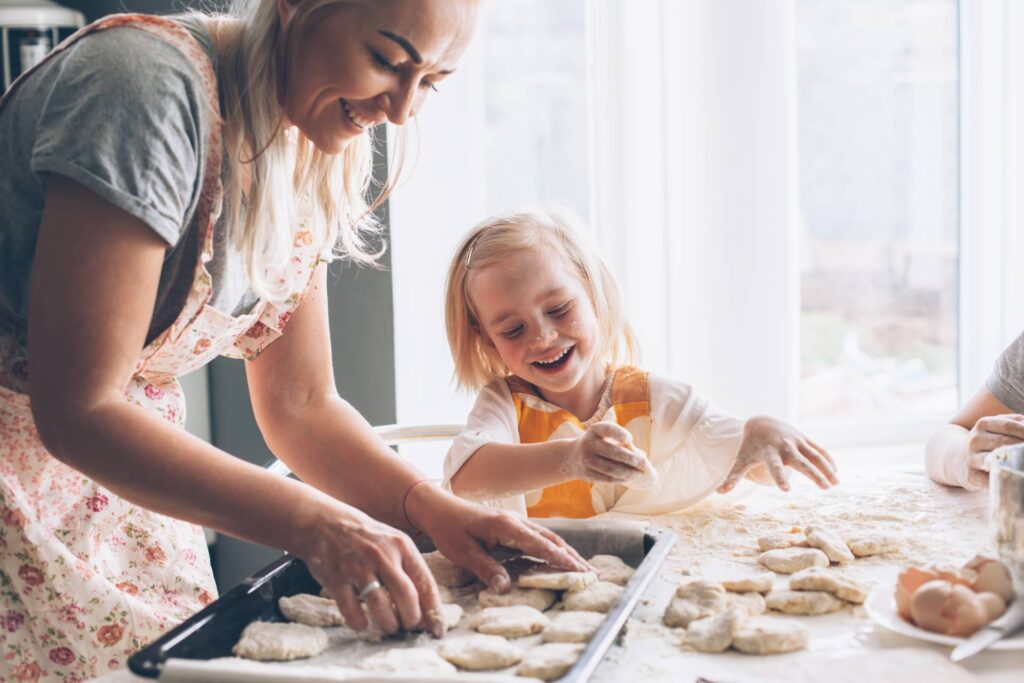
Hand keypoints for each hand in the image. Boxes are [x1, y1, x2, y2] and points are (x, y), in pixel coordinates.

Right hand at [294, 499, 443, 637]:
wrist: (323, 522)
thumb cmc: (363, 536)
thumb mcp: (391, 540)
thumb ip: (406, 566)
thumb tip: (424, 603)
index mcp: (401, 546)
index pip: (425, 582)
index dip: (434, 610)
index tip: (438, 629)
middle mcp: (382, 555)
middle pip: (407, 597)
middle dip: (412, 619)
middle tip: (409, 626)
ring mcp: (358, 567)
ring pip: (381, 608)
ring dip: (388, 624)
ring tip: (389, 626)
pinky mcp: (336, 579)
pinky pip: (352, 612)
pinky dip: (360, 623)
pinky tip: (362, 623)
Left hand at [406, 484, 589, 593]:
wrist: (436, 507)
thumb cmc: (448, 529)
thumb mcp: (463, 552)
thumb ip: (486, 569)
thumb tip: (507, 588)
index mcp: (507, 526)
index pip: (542, 545)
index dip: (562, 560)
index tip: (580, 571)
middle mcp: (516, 522)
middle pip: (552, 540)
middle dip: (573, 557)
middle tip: (591, 574)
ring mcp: (514, 522)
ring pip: (547, 537)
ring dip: (566, 552)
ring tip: (582, 568)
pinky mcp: (510, 526)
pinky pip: (537, 537)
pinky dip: (552, 549)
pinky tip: (558, 559)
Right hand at [565, 422, 647, 483]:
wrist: (573, 457)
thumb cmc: (599, 444)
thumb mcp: (607, 438)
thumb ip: (624, 443)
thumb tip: (642, 455)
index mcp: (595, 430)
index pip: (607, 429)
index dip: (619, 434)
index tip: (630, 439)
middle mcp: (589, 443)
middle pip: (612, 451)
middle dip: (630, 458)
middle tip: (643, 464)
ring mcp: (587, 460)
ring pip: (610, 468)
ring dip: (628, 472)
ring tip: (639, 474)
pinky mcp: (587, 474)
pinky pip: (607, 478)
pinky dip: (620, 479)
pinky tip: (629, 478)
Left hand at [717, 415, 837, 492]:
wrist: (761, 422)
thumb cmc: (751, 446)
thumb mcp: (742, 459)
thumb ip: (733, 476)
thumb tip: (718, 492)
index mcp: (768, 453)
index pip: (774, 467)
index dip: (779, 477)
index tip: (786, 490)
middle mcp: (784, 446)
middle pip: (801, 461)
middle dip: (813, 474)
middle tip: (825, 487)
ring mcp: (797, 441)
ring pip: (814, 455)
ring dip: (826, 468)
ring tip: (835, 483)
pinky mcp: (804, 439)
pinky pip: (818, 449)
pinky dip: (827, 459)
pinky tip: (835, 471)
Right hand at [960, 414, 1023, 489]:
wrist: (956, 459)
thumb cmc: (986, 442)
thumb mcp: (996, 426)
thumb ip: (1017, 423)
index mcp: (983, 424)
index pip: (1009, 426)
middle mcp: (975, 440)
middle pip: (1006, 442)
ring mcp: (972, 458)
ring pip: (998, 459)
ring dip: (1017, 463)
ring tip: (1022, 463)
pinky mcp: (971, 475)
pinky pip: (993, 477)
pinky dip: (1006, 477)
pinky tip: (1015, 476)